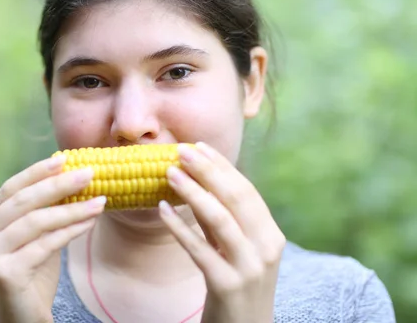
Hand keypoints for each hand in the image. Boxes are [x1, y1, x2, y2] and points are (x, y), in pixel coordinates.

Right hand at [0, 155, 105, 322]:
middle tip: (89, 174)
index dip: (36, 172)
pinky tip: (90, 223)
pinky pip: (44, 244)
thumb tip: (74, 178)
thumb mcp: (36, 238)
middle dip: (58, 184)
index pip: (10, 189)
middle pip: (22, 201)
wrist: (23, 320)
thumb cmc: (33, 277)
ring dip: (72, 209)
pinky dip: (70, 231)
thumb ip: (45, 212)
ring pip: (35, 221)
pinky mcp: (5, 272)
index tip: (64, 159)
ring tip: (100, 201)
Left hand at [158, 142, 285, 322]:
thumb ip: (222, 218)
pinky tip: (161, 210)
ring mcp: (249, 268)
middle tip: (181, 150)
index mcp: (270, 235)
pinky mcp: (227, 286)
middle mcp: (266, 249)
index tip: (199, 145)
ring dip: (192, 192)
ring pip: (219, 220)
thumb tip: (197, 181)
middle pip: (236, 199)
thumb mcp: (236, 248)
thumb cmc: (238, 284)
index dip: (222, 166)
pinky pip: (199, 250)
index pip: (246, 191)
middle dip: (208, 170)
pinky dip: (179, 227)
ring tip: (169, 172)